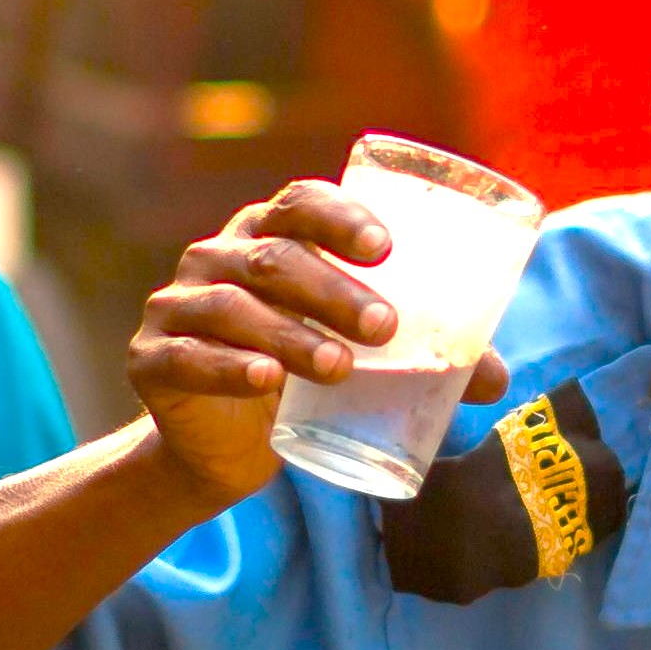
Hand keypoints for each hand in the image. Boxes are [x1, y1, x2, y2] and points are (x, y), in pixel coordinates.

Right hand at [124, 183, 507, 505]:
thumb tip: (500, 380)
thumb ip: (424, 359)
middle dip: (333, 290)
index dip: (341, 217)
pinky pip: (187, 356)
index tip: (387, 248)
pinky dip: (227, 367)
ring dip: (290, 334)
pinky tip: (264, 381)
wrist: (221, 447)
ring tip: (339, 368)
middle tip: (384, 327)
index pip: (300, 203)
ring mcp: (177, 304)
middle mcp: (217, 256)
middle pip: (274, 258)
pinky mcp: (150, 357)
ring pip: (233, 307)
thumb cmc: (300, 377)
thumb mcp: (358, 356)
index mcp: (269, 235)